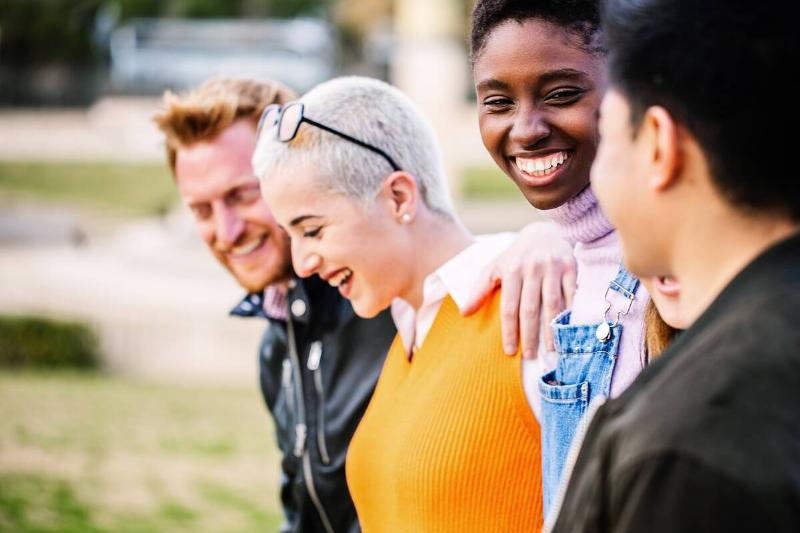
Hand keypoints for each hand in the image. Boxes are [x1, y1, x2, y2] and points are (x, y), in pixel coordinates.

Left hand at [462, 222, 576, 357]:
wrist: (544, 232)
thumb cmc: (516, 256)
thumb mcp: (494, 268)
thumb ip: (480, 289)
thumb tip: (464, 312)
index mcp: (511, 271)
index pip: (509, 307)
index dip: (509, 331)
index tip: (509, 351)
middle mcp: (532, 269)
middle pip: (530, 309)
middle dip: (530, 335)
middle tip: (530, 355)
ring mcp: (553, 268)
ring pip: (553, 305)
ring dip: (551, 330)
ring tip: (550, 350)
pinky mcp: (570, 268)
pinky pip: (571, 296)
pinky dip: (569, 314)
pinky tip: (566, 330)